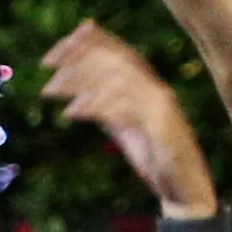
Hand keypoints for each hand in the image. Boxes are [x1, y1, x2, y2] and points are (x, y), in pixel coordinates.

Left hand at [42, 20, 212, 215]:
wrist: (185, 186)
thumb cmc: (155, 156)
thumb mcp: (124, 126)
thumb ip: (107, 107)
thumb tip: (78, 93)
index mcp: (148, 86)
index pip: (118, 52)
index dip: (88, 44)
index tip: (54, 50)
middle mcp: (156, 90)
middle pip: (115, 60)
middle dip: (78, 57)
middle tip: (46, 64)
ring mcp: (160, 107)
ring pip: (117, 79)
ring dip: (80, 80)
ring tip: (51, 89)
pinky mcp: (161, 127)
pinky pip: (125, 109)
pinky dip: (95, 106)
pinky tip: (71, 112)